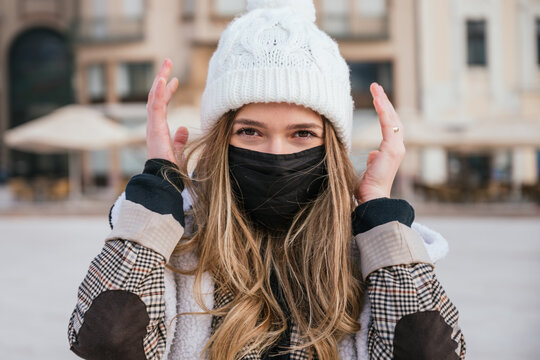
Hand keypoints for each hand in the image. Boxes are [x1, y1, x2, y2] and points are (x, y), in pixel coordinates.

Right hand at [146, 58, 188, 165]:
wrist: (164, 177)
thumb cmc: (170, 168)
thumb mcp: (178, 151)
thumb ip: (179, 139)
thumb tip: (183, 128)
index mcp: (158, 128)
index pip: (162, 104)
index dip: (168, 91)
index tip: (175, 80)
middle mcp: (154, 124)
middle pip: (156, 95)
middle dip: (162, 77)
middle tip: (168, 62)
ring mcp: (153, 124)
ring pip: (155, 96)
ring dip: (161, 78)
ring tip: (167, 64)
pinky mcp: (155, 127)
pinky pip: (156, 105)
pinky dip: (160, 92)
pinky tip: (164, 79)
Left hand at [354, 83, 404, 202]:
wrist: (371, 199)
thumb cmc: (367, 188)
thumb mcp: (369, 170)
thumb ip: (373, 160)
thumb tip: (372, 154)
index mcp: (391, 151)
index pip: (390, 126)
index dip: (384, 111)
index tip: (377, 99)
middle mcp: (397, 147)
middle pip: (393, 118)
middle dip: (384, 101)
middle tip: (376, 87)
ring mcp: (397, 148)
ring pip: (392, 118)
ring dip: (383, 102)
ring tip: (376, 88)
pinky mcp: (393, 149)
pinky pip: (388, 124)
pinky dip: (383, 110)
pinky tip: (377, 100)